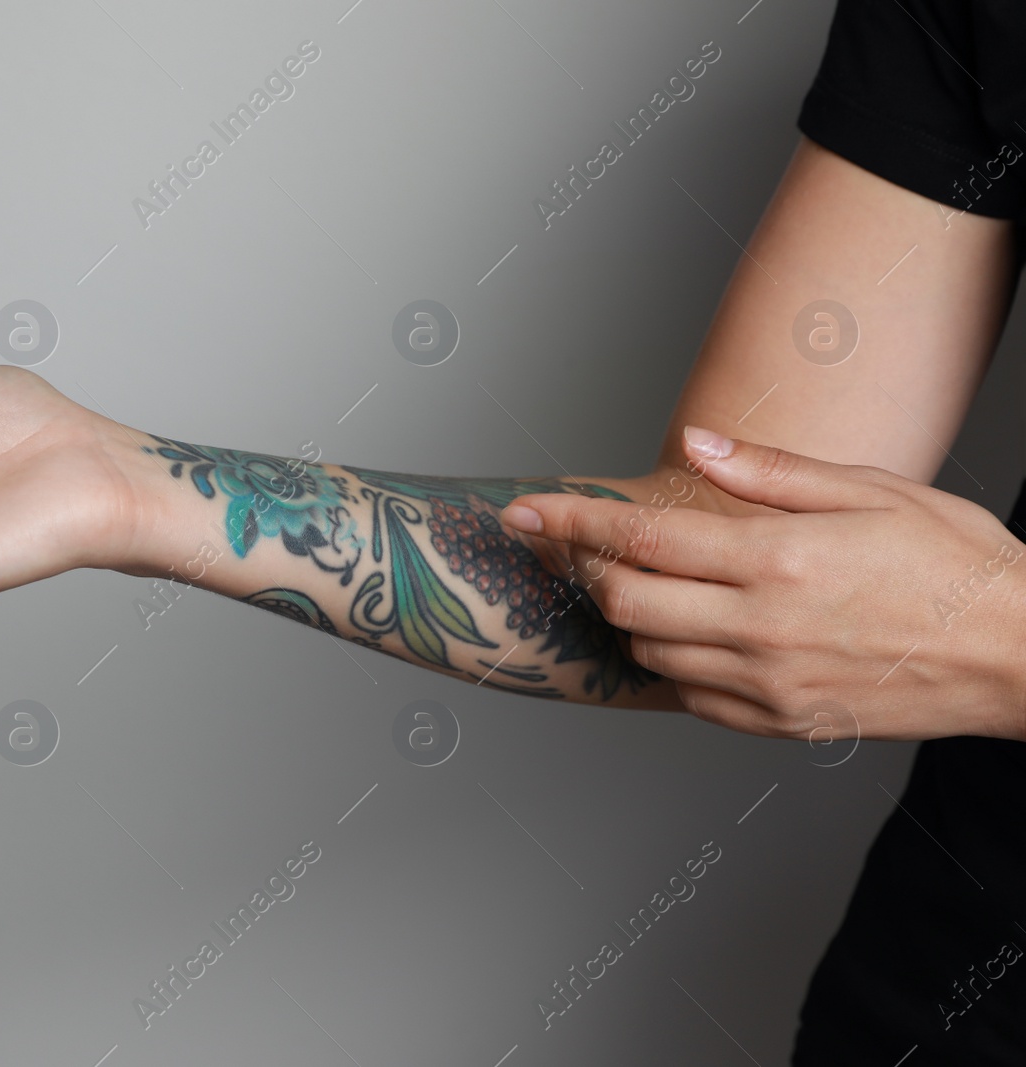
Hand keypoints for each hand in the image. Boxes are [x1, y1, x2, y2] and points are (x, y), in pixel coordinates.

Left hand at [498, 427, 1025, 740]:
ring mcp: (769, 685)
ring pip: (650, 653)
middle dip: (585, 571)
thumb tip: (694, 445)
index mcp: (779, 559)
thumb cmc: (956, 565)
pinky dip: (671, 664)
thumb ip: (770, 471)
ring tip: (640, 584)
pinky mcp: (782, 724)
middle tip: (574, 548)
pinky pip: (691, 698)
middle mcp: (762, 628)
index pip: (640, 539)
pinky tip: (689, 633)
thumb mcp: (873, 491)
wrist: (1023, 658)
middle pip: (624, 603)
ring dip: (627, 616)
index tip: (524, 512)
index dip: (571, 522)